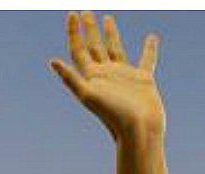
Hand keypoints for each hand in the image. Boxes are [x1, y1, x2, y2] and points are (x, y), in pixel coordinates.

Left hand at [50, 11, 163, 139]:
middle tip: (84, 11)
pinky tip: (151, 37)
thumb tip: (52, 61)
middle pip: (94, 46)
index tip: (72, 13)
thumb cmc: (113, 116)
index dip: (74, 32)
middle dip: (88, 29)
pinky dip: (149, 48)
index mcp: (91, 77)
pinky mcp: (143, 80)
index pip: (79, 49)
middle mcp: (105, 74)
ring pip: (115, 49)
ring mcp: (124, 76)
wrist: (138, 131)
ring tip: (108, 18)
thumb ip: (71, 79)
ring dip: (111, 34)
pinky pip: (147, 59)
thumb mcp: (88, 95)